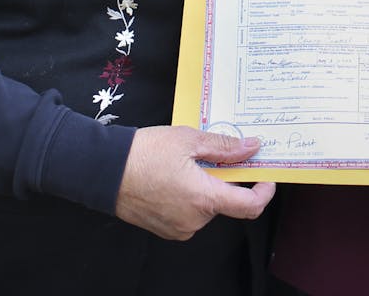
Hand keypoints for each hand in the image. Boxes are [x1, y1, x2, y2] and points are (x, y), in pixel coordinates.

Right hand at [115, 126, 274, 239]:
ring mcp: (179, 228)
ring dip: (204, 187)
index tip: (265, 177)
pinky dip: (189, 197)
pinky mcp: (166, 229)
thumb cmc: (143, 152)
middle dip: (224, 179)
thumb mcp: (188, 140)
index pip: (249, 206)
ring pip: (206, 207)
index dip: (264, 192)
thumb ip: (225, 147)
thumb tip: (252, 148)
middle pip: (225, 202)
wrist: (102, 171)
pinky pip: (189, 214)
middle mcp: (194, 220)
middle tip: (209, 156)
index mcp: (204, 198)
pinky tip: (172, 178)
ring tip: (183, 164)